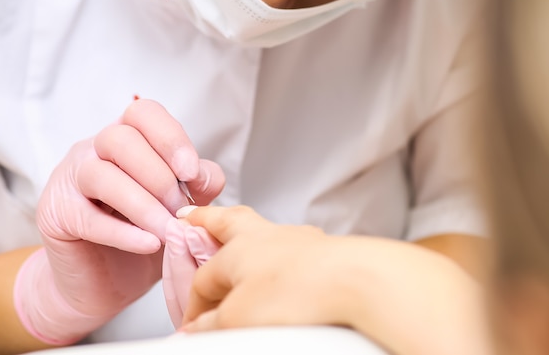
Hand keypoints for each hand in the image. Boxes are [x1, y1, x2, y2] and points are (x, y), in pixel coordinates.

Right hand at [14, 99, 224, 344]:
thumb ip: (199, 184)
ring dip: (143, 204)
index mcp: (128, 138)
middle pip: (121, 139)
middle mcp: (94, 150)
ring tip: (168, 230)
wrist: (106, 282)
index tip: (192, 172)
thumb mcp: (181, 205)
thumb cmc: (146, 234)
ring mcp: (69, 179)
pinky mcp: (56, 215)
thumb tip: (203, 174)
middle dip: (159, 176)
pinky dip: (124, 233)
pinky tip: (150, 245)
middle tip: (179, 209)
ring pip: (101, 174)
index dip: (170, 138)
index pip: (144, 113)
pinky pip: (88, 217)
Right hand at [177, 206, 350, 331]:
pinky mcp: (319, 250)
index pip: (202, 278)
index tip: (194, 326)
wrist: (355, 281)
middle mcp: (264, 236)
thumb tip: (195, 329)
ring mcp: (294, 239)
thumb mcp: (240, 318)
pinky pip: (289, 245)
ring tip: (236, 240)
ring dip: (243, 233)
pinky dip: (276, 251)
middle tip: (192, 218)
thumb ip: (212, 324)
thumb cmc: (299, 292)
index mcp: (237, 248)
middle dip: (207, 220)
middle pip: (227, 221)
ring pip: (260, 229)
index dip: (193, 305)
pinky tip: (281, 265)